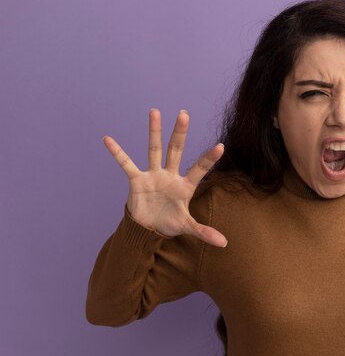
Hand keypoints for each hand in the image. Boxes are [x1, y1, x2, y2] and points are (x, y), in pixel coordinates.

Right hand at [103, 109, 227, 246]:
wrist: (148, 228)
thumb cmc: (169, 223)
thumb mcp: (187, 227)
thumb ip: (204, 232)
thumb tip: (224, 243)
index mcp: (184, 186)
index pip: (199, 169)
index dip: (209, 159)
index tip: (222, 146)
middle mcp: (170, 176)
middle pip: (176, 150)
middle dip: (180, 133)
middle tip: (184, 114)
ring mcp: (153, 175)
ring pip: (154, 150)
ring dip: (154, 131)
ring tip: (155, 111)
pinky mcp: (137, 180)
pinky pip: (126, 164)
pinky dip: (117, 153)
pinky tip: (108, 139)